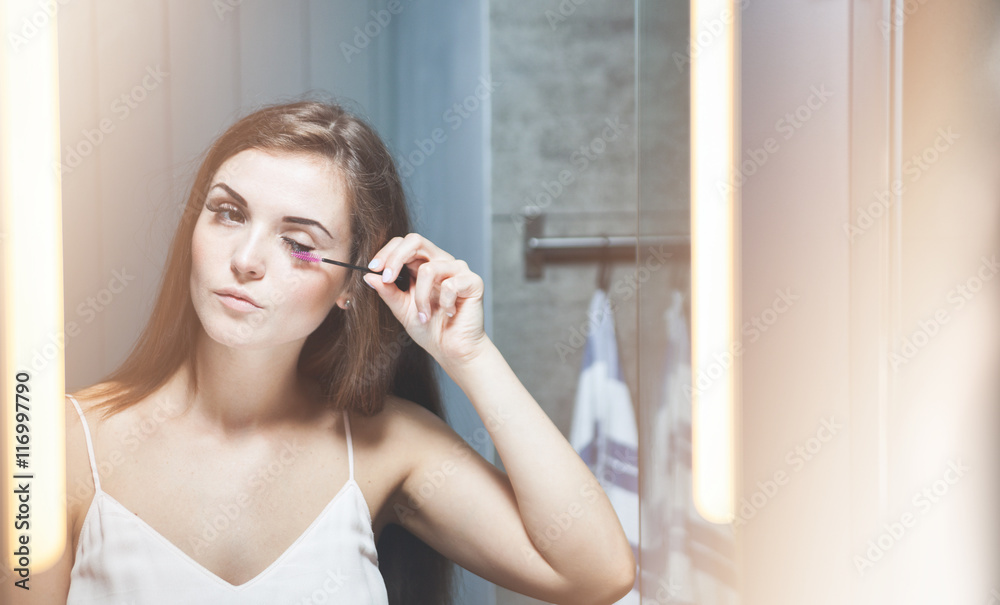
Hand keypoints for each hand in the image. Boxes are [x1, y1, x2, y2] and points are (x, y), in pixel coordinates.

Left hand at [363, 233, 488, 366]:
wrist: (452, 350)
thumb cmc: (429, 329)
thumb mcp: (402, 309)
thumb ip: (388, 292)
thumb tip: (368, 276)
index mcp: (423, 264)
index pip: (404, 244)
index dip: (387, 253)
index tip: (373, 269)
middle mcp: (441, 262)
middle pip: (416, 240)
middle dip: (396, 258)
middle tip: (387, 278)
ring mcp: (458, 270)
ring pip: (429, 269)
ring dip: (421, 298)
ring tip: (423, 316)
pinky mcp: (473, 281)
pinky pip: (450, 285)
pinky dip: (444, 303)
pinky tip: (449, 313)